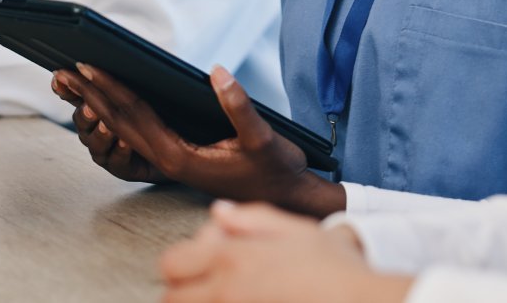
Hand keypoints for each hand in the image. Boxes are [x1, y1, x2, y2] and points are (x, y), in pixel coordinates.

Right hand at [52, 70, 167, 183]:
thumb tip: (100, 59)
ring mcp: (105, 151)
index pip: (75, 96)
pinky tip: (127, 143)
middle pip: (82, 121)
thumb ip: (113, 78)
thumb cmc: (148, 119)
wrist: (168, 151)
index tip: (60, 76)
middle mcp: (95, 131)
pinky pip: (117, 162)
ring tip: (109, 126)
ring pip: (96, 143)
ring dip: (101, 133)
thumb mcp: (131, 93)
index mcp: (95, 109)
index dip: (65, 87)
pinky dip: (120, 152)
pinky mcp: (121, 168)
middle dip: (85, 113)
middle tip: (89, 105)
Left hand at [58, 64, 344, 216]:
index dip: (110, 89)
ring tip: (71, 82)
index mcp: (179, 157)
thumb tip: (218, 72)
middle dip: (89, 95)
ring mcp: (168, 160)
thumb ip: (239, 107)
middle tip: (61, 72)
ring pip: (122, 128)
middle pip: (119, 122)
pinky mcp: (174, 156)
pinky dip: (115, 113)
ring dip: (95, 104)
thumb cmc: (274, 169)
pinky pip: (135, 132)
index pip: (136, 115)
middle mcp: (167, 160)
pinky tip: (103, 100)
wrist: (283, 197)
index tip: (87, 67)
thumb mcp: (263, 138)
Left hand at [159, 200, 410, 302]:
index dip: (183, 264)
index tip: (204, 264)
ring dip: (200, 302)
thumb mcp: (297, 228)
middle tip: (210, 288)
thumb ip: (251, 217)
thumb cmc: (334, 269)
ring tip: (232, 295)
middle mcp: (224, 290)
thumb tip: (218, 212)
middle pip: (171, 298)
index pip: (171, 264)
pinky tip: (248, 301)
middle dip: (183, 291)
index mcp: (231, 257)